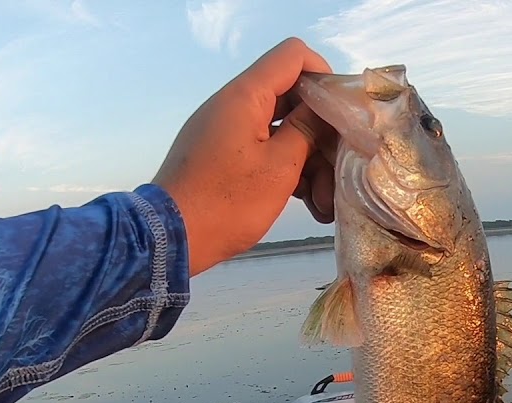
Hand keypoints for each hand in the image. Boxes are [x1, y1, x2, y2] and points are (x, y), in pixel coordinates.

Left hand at [153, 37, 338, 276]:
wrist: (171, 238)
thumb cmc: (228, 201)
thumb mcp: (279, 166)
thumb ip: (307, 130)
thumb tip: (324, 107)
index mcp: (246, 96)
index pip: (292, 56)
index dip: (323, 75)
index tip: (341, 111)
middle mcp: (235, 106)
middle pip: (291, 99)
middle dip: (321, 134)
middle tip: (341, 170)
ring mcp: (228, 133)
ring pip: (282, 132)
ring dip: (309, 163)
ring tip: (326, 205)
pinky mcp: (224, 158)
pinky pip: (264, 152)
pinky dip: (288, 173)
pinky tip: (310, 206)